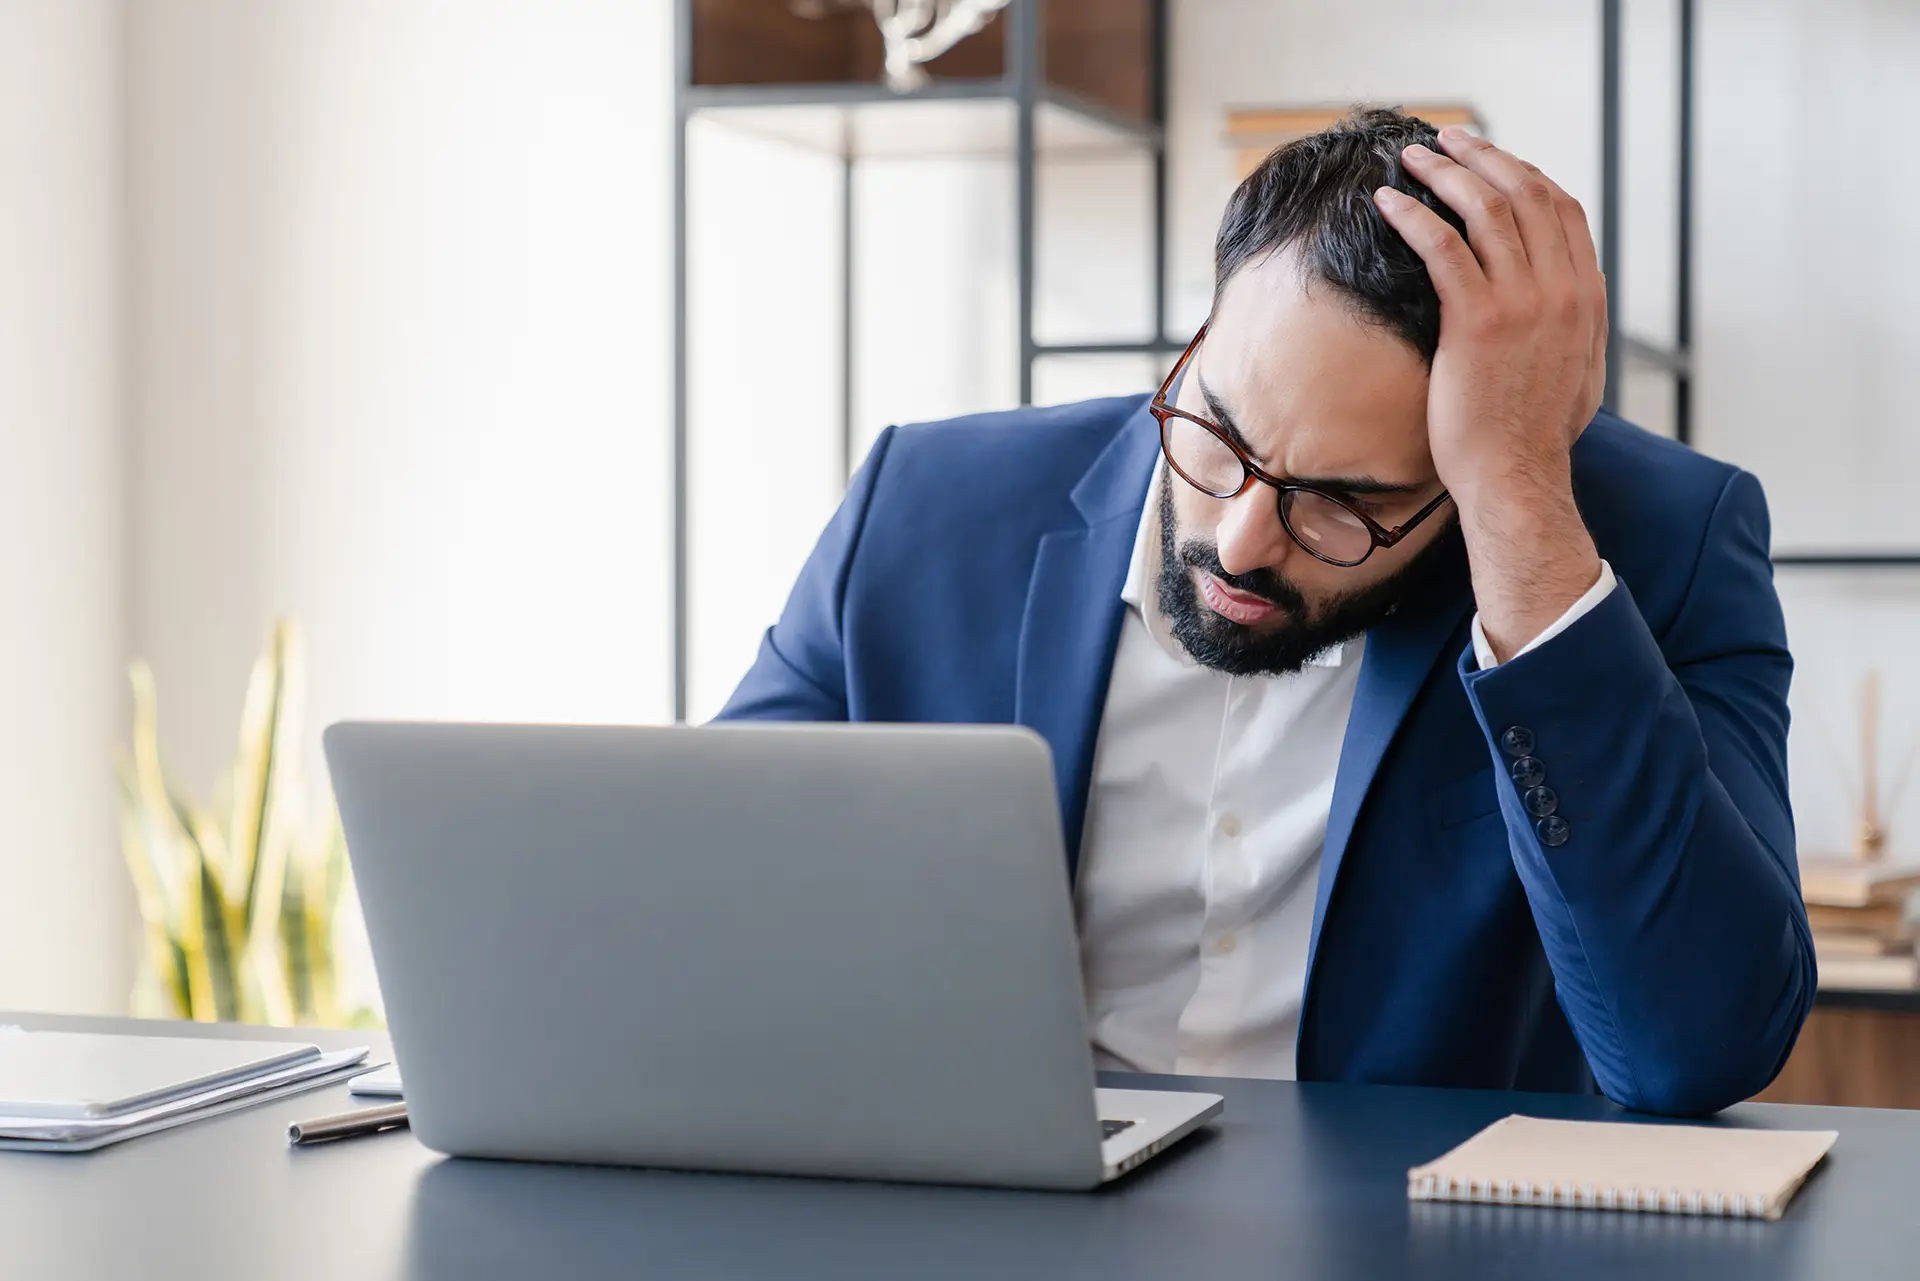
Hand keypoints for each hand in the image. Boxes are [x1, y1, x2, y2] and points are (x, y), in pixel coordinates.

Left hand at [1376, 127, 1606, 497]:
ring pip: (1486, 210)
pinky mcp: (1478, 320)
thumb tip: (1566, 307)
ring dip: (1444, 174)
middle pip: (1526, 194)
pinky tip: (1388, 202)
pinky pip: (1442, 247)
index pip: (1562, 210)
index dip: (1524, 173)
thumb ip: (1574, 328)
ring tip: (1412, 158)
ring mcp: (1524, 302)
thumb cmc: (1534, 438)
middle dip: (1483, 157)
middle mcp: (1563, 290)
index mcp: (1587, 297)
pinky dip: (1413, 215)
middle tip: (1446, 140)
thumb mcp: (1577, 373)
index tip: (1490, 160)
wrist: (1517, 478)